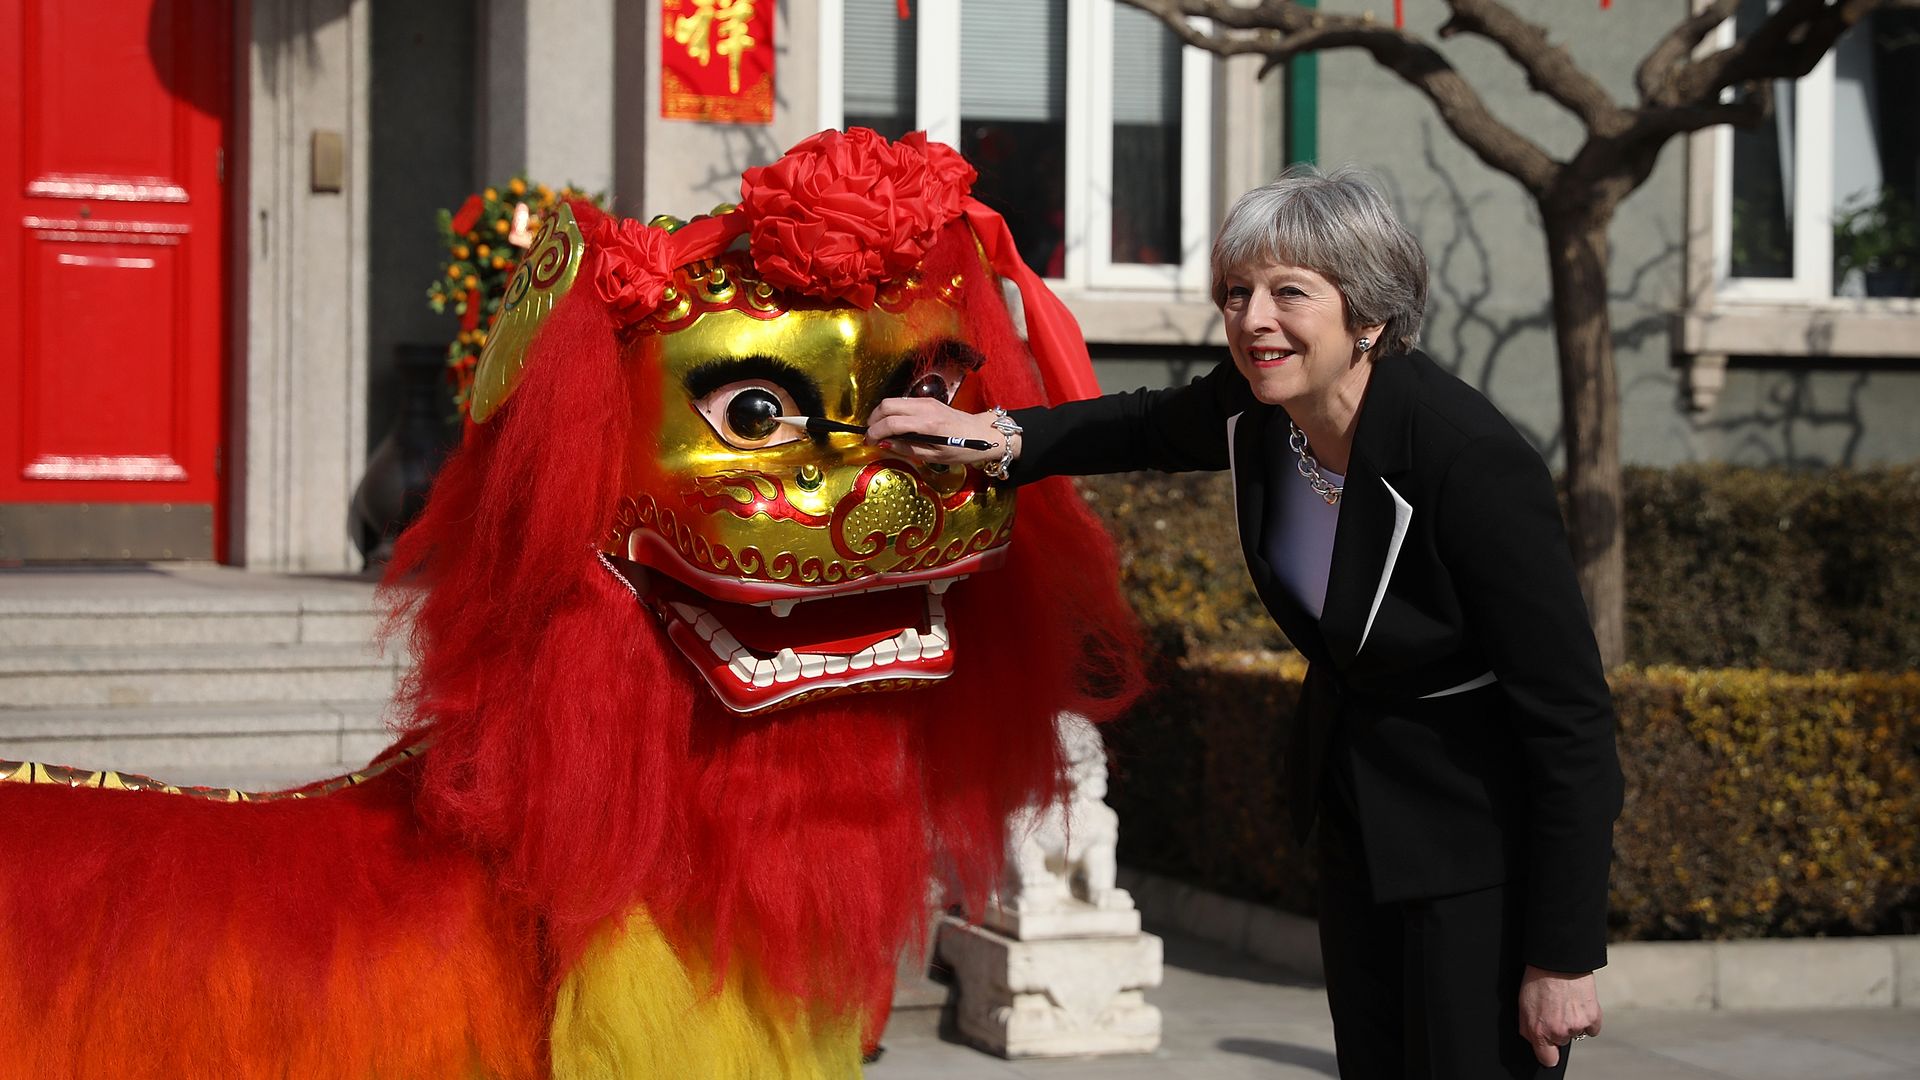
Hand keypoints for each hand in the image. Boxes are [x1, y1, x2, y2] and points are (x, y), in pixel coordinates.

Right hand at [864, 398, 1014, 470]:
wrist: (984, 433)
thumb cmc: (963, 449)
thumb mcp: (935, 457)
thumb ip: (908, 449)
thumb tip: (885, 444)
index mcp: (928, 424)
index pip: (891, 423)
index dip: (875, 433)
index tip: (868, 443)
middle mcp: (925, 407)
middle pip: (886, 405)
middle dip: (873, 420)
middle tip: (871, 436)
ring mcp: (926, 401)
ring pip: (893, 401)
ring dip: (881, 414)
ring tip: (880, 432)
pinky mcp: (928, 400)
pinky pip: (902, 402)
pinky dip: (891, 412)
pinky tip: (893, 426)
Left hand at [1518, 965, 1601, 1067]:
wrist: (1558, 960)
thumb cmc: (1538, 979)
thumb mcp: (1523, 1004)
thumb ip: (1527, 1028)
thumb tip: (1533, 1040)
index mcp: (1539, 1031)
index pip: (1548, 1059)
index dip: (1548, 1053)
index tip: (1549, 1048)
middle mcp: (1558, 1032)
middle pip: (1561, 1042)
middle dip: (1558, 1029)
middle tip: (1554, 1008)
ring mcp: (1577, 1025)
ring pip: (1576, 1033)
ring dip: (1573, 1021)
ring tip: (1565, 1001)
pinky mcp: (1593, 1017)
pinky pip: (1592, 1028)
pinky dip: (1588, 1018)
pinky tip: (1579, 1003)